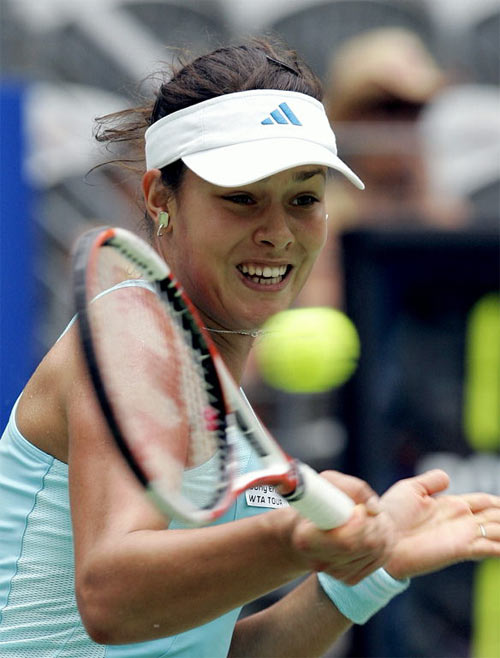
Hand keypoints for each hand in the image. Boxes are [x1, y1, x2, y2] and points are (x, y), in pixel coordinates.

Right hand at [288, 471, 395, 584]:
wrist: (306, 526)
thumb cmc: (316, 499)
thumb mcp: (328, 482)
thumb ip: (352, 488)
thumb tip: (374, 507)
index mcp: (307, 539)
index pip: (346, 541)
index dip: (360, 523)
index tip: (358, 508)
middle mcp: (321, 562)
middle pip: (368, 545)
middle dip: (375, 522)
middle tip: (366, 508)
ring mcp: (337, 573)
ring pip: (378, 551)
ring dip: (382, 529)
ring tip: (369, 516)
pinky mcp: (351, 578)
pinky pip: (381, 559)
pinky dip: (384, 541)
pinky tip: (372, 529)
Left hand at [380, 469, 499, 579]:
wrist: (381, 537)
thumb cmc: (391, 513)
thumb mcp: (412, 489)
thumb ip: (432, 481)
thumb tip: (449, 478)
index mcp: (451, 505)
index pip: (483, 501)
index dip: (497, 502)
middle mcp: (461, 521)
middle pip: (495, 516)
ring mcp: (462, 536)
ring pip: (497, 531)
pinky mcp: (461, 550)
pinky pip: (489, 548)